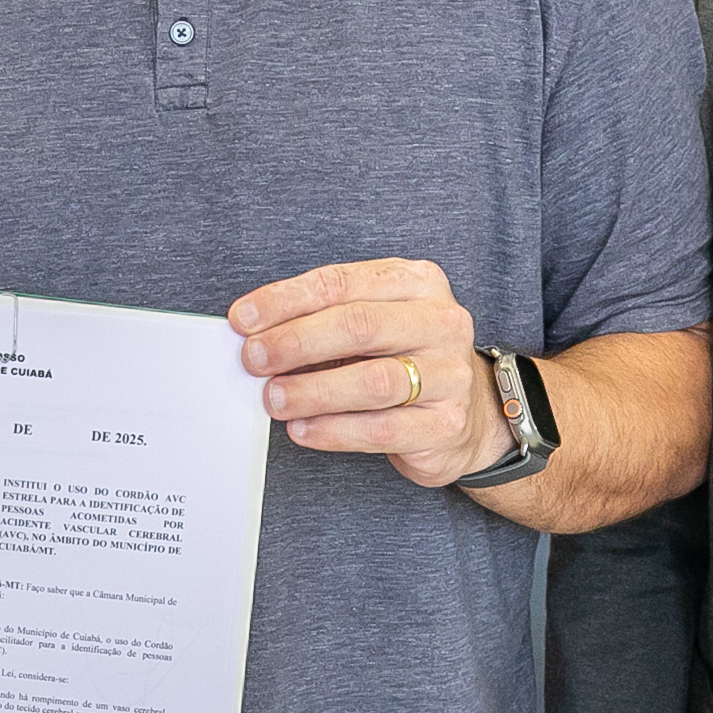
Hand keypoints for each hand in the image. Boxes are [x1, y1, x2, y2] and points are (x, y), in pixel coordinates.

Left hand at [229, 259, 507, 486]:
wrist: (469, 412)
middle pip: (359, 325)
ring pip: (373, 380)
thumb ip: (323, 319)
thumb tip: (254, 332)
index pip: (342, 283)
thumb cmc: (403, 358)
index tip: (243, 319)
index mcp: (417, 282)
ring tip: (273, 398)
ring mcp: (450, 374)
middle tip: (253, 359)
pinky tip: (302, 430)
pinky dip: (334, 430)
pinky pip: (382, 428)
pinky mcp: (446, 423)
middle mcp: (441, 322)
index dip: (287, 300)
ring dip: (313, 390)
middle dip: (297, 341)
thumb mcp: (373, 322)